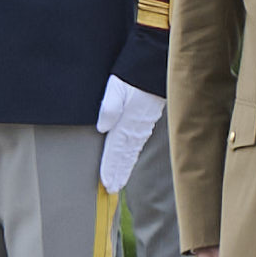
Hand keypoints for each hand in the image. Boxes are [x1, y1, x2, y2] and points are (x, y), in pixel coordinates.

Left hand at [96, 74, 161, 194]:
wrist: (153, 65)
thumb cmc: (132, 76)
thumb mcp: (116, 87)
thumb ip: (109, 107)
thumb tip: (103, 127)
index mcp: (127, 123)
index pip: (115, 151)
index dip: (110, 168)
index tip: (106, 184)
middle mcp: (136, 128)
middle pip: (124, 156)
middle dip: (117, 173)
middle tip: (111, 190)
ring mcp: (142, 125)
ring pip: (131, 152)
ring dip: (124, 168)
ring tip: (118, 182)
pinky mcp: (146, 120)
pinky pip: (137, 143)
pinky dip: (131, 155)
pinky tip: (128, 160)